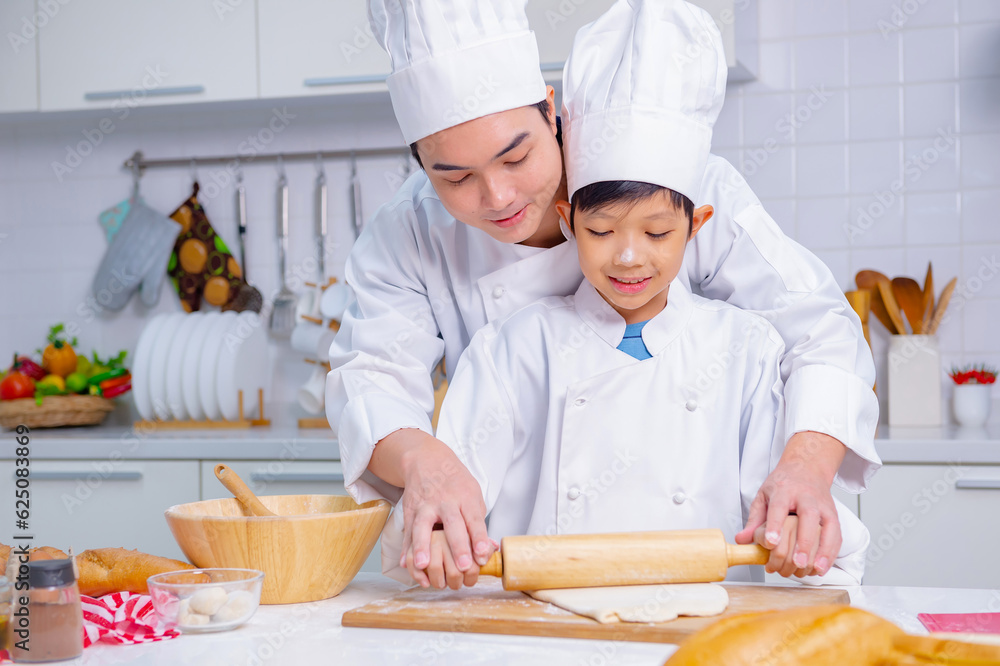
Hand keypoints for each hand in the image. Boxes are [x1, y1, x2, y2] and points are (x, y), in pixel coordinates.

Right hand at [380, 429, 493, 586]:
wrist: (427, 460)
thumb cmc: (455, 483)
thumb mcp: (473, 494)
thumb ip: (479, 524)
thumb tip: (490, 551)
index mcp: (465, 496)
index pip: (474, 518)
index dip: (479, 537)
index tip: (482, 555)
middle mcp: (445, 500)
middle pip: (452, 523)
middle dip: (458, 546)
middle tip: (463, 567)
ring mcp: (425, 506)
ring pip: (423, 526)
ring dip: (423, 546)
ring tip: (424, 565)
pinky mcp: (410, 511)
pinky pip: (407, 532)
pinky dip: (405, 548)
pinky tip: (404, 563)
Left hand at [735, 431, 844, 576]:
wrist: (807, 468)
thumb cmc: (783, 485)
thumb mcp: (763, 496)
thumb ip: (754, 520)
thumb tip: (742, 540)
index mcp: (784, 490)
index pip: (779, 507)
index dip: (775, 525)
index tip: (771, 543)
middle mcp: (806, 497)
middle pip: (808, 516)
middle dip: (804, 541)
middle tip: (797, 562)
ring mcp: (823, 506)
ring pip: (828, 527)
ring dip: (823, 550)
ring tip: (814, 568)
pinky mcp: (834, 515)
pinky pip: (837, 534)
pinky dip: (832, 552)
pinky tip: (823, 567)